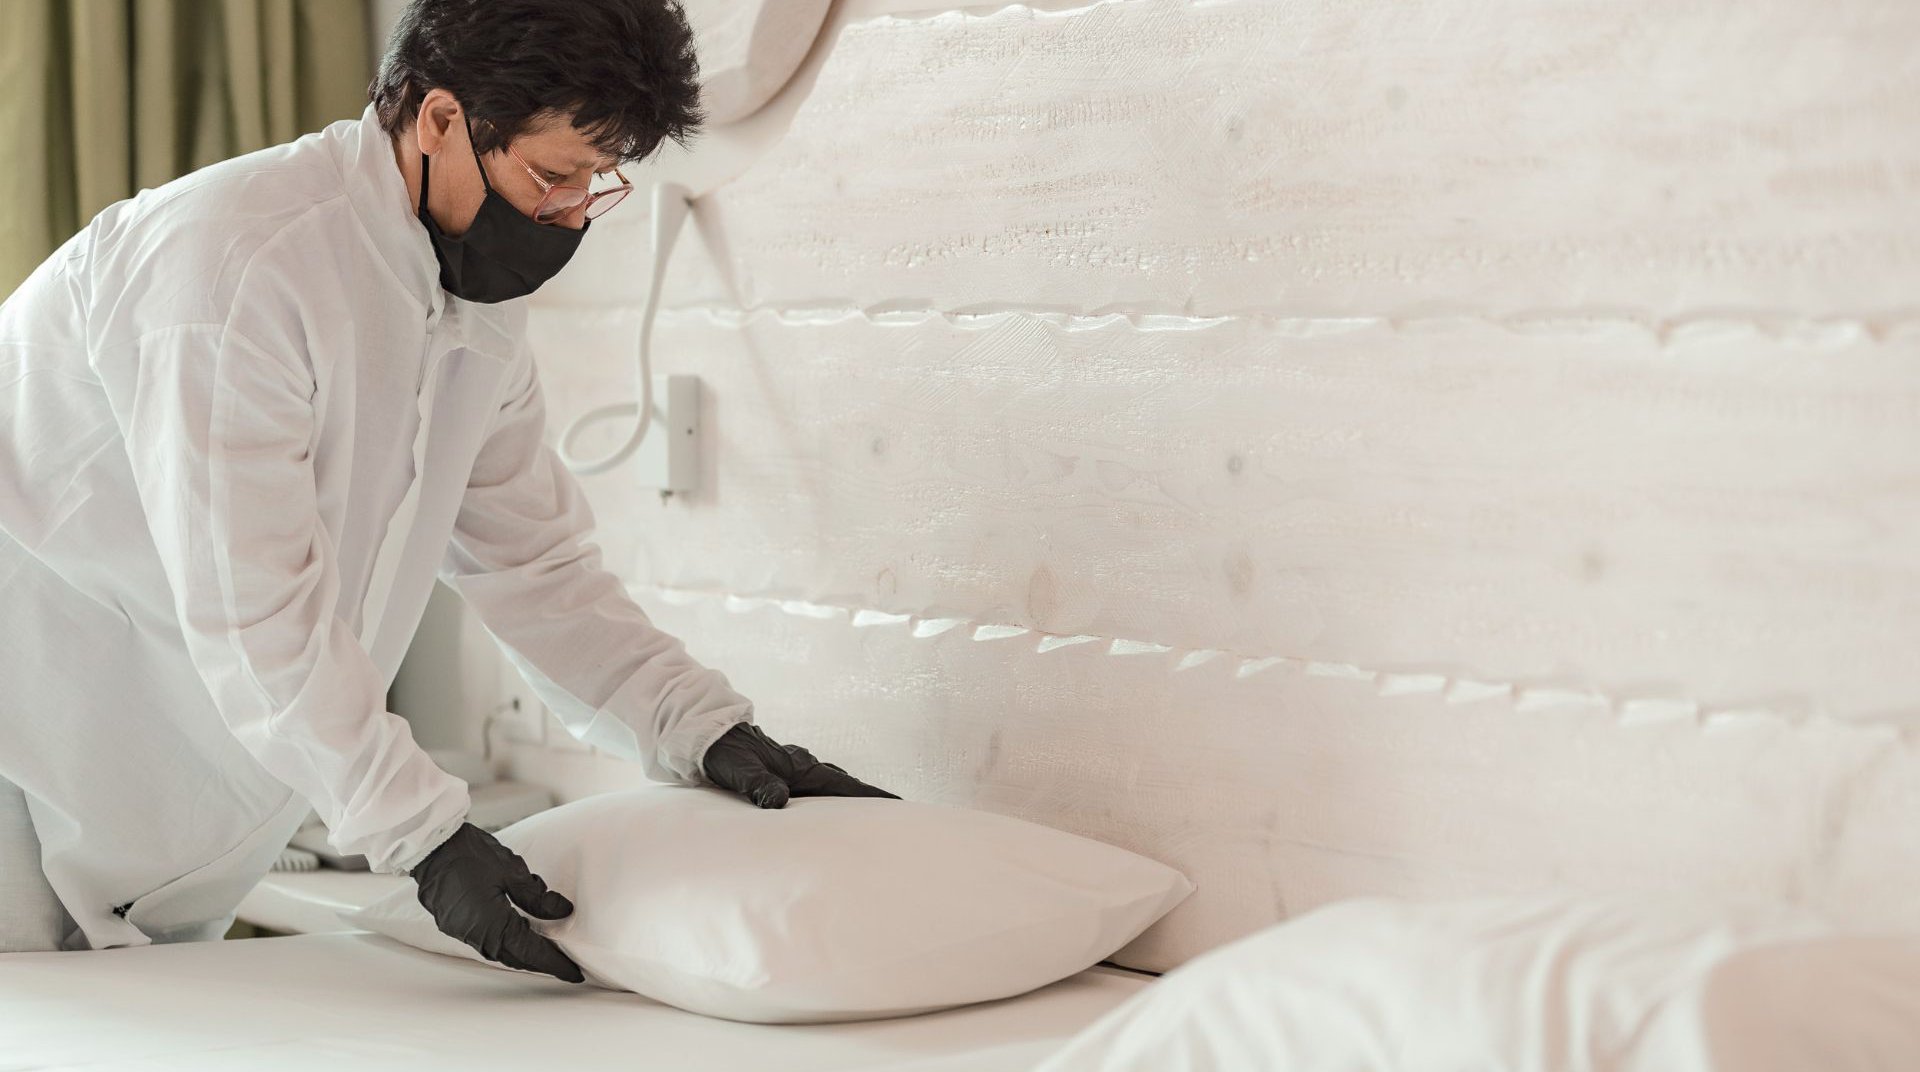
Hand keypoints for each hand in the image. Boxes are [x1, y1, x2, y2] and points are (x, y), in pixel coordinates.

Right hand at [411, 822, 584, 983]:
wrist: (432, 846)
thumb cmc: (470, 854)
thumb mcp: (512, 871)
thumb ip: (538, 897)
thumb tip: (562, 912)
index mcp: (492, 924)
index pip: (531, 951)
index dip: (554, 963)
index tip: (573, 973)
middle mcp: (475, 935)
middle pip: (515, 958)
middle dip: (541, 963)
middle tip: (564, 965)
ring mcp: (462, 932)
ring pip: (500, 953)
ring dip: (523, 956)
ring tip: (546, 954)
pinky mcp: (455, 925)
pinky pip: (486, 943)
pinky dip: (506, 945)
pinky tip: (518, 938)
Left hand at [701, 723, 900, 808]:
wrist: (704, 733)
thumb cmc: (722, 752)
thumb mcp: (740, 771)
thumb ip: (760, 786)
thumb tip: (779, 803)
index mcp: (799, 766)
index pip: (843, 784)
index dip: (871, 795)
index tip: (899, 803)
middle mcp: (800, 765)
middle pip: (842, 783)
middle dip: (866, 798)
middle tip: (893, 813)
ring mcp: (791, 768)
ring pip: (828, 784)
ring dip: (846, 798)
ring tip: (864, 815)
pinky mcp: (779, 772)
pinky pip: (812, 787)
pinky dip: (825, 797)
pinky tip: (822, 809)